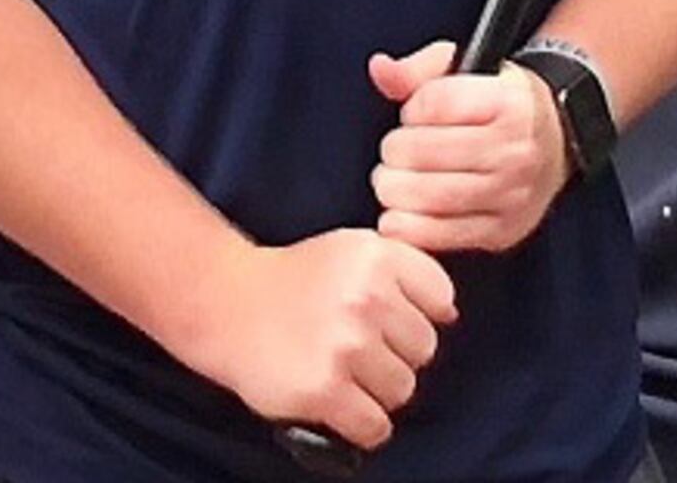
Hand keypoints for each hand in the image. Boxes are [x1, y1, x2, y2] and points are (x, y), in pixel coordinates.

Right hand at [165, 230, 455, 454]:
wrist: (226, 303)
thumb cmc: (295, 280)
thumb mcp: (352, 250)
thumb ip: (404, 270)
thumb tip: (450, 314)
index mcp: (377, 256)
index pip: (441, 300)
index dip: (415, 315)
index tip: (384, 317)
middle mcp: (366, 296)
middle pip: (424, 350)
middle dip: (396, 354)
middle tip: (355, 348)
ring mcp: (346, 345)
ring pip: (402, 390)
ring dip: (376, 391)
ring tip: (342, 373)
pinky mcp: (325, 389)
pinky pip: (376, 426)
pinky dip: (361, 424)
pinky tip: (338, 403)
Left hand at [367, 43, 568, 256]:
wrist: (557, 143)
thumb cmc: (500, 105)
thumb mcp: (467, 70)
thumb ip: (418, 69)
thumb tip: (381, 69)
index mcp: (510, 103)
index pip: (436, 104)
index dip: (412, 108)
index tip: (414, 114)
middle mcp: (517, 151)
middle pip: (425, 152)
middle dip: (395, 151)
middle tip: (394, 151)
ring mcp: (512, 195)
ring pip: (431, 197)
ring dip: (395, 189)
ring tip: (392, 180)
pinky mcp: (503, 231)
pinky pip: (442, 235)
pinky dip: (409, 228)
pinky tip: (397, 214)